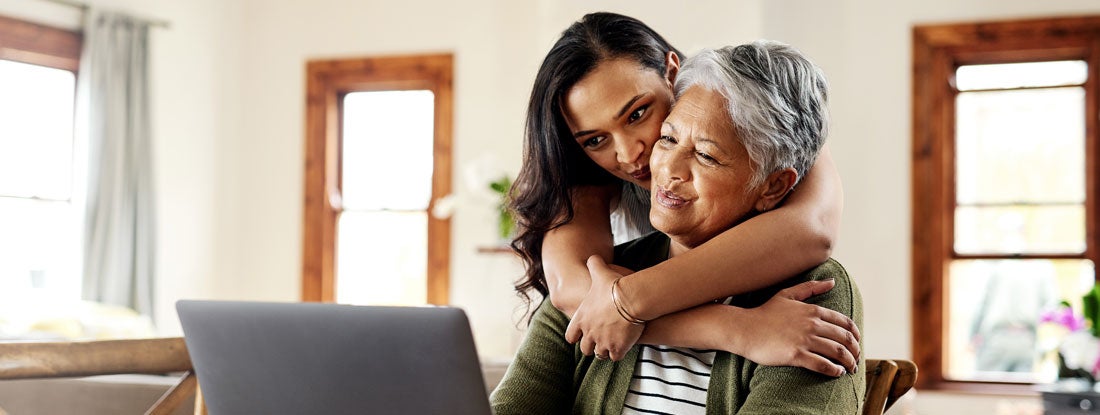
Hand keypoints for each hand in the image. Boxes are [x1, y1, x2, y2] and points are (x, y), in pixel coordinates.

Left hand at [564, 256, 643, 360]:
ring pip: (600, 355)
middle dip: (591, 346)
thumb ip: (594, 265)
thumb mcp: (601, 272)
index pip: (570, 335)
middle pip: (585, 349)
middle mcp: (589, 333)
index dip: (575, 336)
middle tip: (598, 342)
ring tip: (611, 346)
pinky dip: (618, 353)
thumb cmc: (615, 285)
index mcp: (581, 319)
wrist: (631, 298)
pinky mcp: (617, 348)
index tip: (579, 337)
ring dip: (604, 351)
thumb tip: (593, 257)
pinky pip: (615, 357)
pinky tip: (623, 348)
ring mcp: (603, 342)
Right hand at [735, 279, 860, 376]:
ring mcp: (804, 340)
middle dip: (855, 351)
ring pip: (837, 352)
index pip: (845, 323)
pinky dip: (834, 370)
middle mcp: (812, 324)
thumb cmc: (764, 313)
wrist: (744, 328)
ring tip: (850, 368)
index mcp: (813, 310)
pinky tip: (837, 373)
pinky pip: (822, 364)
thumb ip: (811, 287)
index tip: (857, 343)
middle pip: (845, 339)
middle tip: (856, 359)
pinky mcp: (796, 355)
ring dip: (848, 362)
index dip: (855, 335)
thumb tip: (832, 281)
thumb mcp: (788, 295)